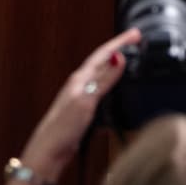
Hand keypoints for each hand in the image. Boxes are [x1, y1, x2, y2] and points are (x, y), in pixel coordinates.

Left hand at [18, 29, 139, 182]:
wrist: (49, 151)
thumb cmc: (62, 128)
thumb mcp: (86, 100)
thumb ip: (103, 79)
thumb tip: (118, 58)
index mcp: (80, 78)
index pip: (104, 53)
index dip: (121, 41)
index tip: (136, 33)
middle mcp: (80, 84)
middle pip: (104, 61)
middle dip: (121, 49)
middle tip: (136, 41)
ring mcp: (82, 96)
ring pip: (104, 76)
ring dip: (118, 68)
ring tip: (131, 61)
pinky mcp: (84, 109)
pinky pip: (103, 93)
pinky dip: (114, 90)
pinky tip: (120, 94)